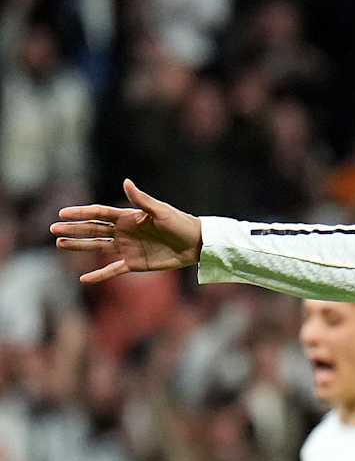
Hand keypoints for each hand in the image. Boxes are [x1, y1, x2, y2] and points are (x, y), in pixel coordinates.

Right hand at [52, 179, 202, 283]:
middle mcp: (124, 231)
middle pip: (93, 229)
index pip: (99, 213)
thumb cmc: (180, 223)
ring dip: (79, 246)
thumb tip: (126, 182)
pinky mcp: (134, 263)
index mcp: (128, 217)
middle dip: (73, 229)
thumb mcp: (161, 211)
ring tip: (60, 244)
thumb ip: (142, 200)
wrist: (196, 244)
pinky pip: (113, 270)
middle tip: (53, 230)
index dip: (81, 213)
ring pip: (98, 247)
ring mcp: (127, 248)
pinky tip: (84, 279)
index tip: (62, 213)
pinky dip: (99, 275)